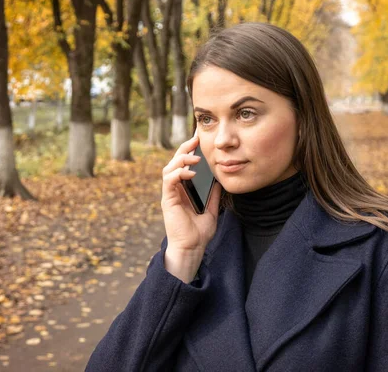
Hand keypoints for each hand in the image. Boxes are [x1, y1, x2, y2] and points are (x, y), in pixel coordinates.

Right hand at [160, 135, 221, 281]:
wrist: (191, 248)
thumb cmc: (199, 233)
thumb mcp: (211, 209)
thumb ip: (213, 195)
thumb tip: (221, 180)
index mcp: (183, 189)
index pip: (184, 165)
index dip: (190, 151)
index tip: (200, 140)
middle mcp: (174, 189)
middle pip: (175, 162)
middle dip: (185, 148)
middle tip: (196, 139)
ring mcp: (169, 194)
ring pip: (169, 168)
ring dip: (181, 159)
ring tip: (195, 157)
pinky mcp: (167, 200)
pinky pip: (169, 181)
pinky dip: (178, 173)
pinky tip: (190, 172)